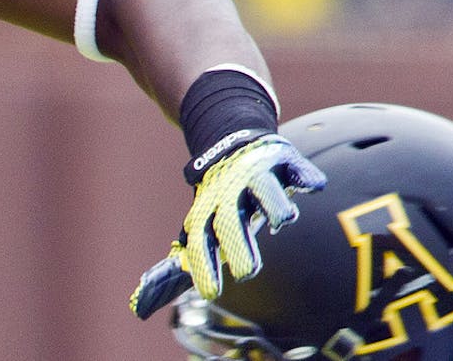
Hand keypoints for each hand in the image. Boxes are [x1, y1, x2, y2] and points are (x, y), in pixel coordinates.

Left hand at [131, 130, 324, 318]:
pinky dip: (305, 176)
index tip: (211, 293)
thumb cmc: (219, 200)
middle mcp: (229, 194)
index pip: (200, 240)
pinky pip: (296, 168)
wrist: (232, 144)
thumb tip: (139, 307)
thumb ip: (182, 265)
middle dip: (237, 246)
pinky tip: (313, 186)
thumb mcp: (199, 226)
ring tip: (283, 220)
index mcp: (206, 211)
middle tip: (246, 272)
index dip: (204, 266)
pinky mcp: (282, 161)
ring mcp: (256, 176)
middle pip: (231, 221)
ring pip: (265, 190)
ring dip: (274, 206)